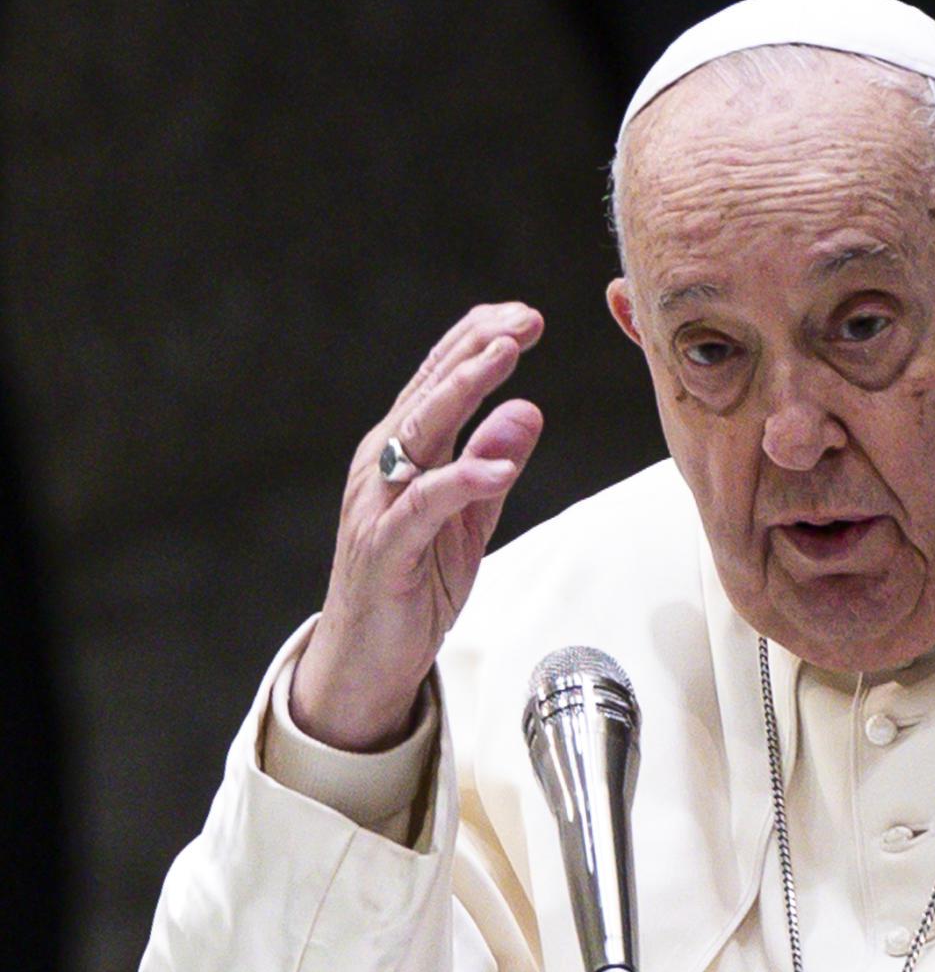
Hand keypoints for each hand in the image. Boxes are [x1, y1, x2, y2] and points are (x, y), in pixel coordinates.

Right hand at [289, 301, 546, 749]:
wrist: (369, 655)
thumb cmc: (416, 581)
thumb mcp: (473, 517)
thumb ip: (496, 463)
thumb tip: (529, 408)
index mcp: (404, 452)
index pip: (440, 382)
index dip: (479, 343)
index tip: (525, 316)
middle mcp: (384, 465)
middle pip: (429, 393)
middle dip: (476, 350)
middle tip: (523, 319)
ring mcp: (380, 503)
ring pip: (419, 435)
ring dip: (462, 392)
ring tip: (504, 359)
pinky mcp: (385, 548)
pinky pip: (422, 507)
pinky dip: (458, 482)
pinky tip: (495, 465)